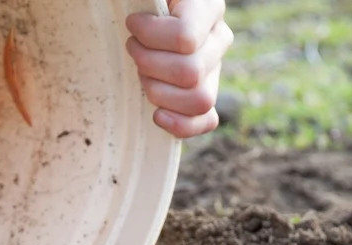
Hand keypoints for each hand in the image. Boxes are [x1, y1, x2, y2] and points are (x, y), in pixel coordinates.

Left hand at [126, 0, 232, 137]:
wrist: (150, 18)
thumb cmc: (143, 3)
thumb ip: (144, 1)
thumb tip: (135, 19)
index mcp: (208, 8)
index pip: (185, 38)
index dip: (149, 36)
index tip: (132, 24)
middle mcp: (219, 39)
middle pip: (189, 73)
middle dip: (149, 64)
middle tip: (133, 48)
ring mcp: (215, 70)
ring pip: (198, 99)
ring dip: (159, 91)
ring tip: (143, 72)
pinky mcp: (206, 96)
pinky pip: (205, 121)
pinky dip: (181, 125)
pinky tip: (158, 115)